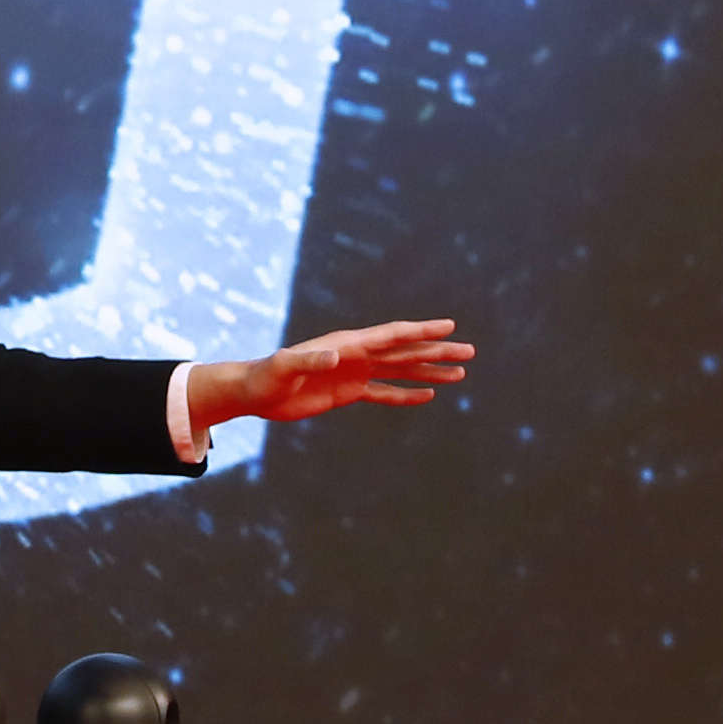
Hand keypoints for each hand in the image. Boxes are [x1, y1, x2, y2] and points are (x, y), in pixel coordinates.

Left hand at [198, 319, 476, 428]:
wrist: (253, 392)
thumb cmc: (265, 377)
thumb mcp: (285, 368)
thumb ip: (309, 359)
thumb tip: (336, 355)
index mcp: (347, 344)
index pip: (391, 335)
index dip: (420, 332)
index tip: (448, 327)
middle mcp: (356, 354)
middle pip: (405, 351)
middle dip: (437, 351)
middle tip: (469, 352)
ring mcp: (355, 372)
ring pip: (401, 370)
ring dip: (429, 371)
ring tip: (460, 374)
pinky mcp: (348, 391)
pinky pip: (384, 392)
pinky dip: (406, 394)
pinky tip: (428, 395)